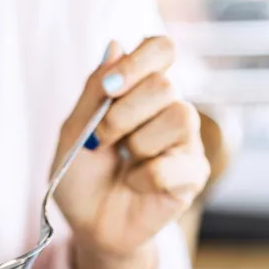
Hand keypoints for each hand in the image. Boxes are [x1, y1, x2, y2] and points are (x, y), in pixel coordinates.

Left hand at [53, 37, 209, 268]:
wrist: (87, 224)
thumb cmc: (80, 177)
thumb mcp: (74, 131)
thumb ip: (93, 91)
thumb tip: (115, 45)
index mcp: (139, 91)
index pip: (160, 49)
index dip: (139, 60)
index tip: (110, 85)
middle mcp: (168, 109)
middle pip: (165, 84)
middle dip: (122, 114)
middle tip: (103, 139)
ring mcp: (185, 141)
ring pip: (180, 116)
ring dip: (137, 143)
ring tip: (124, 161)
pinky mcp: (193, 175)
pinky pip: (173, 164)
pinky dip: (143, 177)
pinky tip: (135, 184)